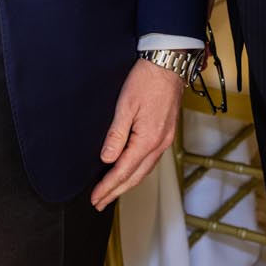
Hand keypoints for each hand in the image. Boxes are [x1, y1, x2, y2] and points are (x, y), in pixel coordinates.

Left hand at [90, 58, 183, 209]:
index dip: (108, 186)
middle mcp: (160, 143)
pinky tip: (132, 172)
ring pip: (145, 170)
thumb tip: (107, 159)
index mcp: (148, 139)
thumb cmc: (147, 79)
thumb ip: (116, 134)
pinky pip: (152, 160)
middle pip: (136, 176)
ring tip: (113, 192)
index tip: (95, 197)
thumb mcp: (125, 105)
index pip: (124, 170)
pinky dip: (139, 171)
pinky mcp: (167, 133)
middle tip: (100, 202)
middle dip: (117, 191)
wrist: (169, 63)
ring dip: (128, 184)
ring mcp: (165, 139)